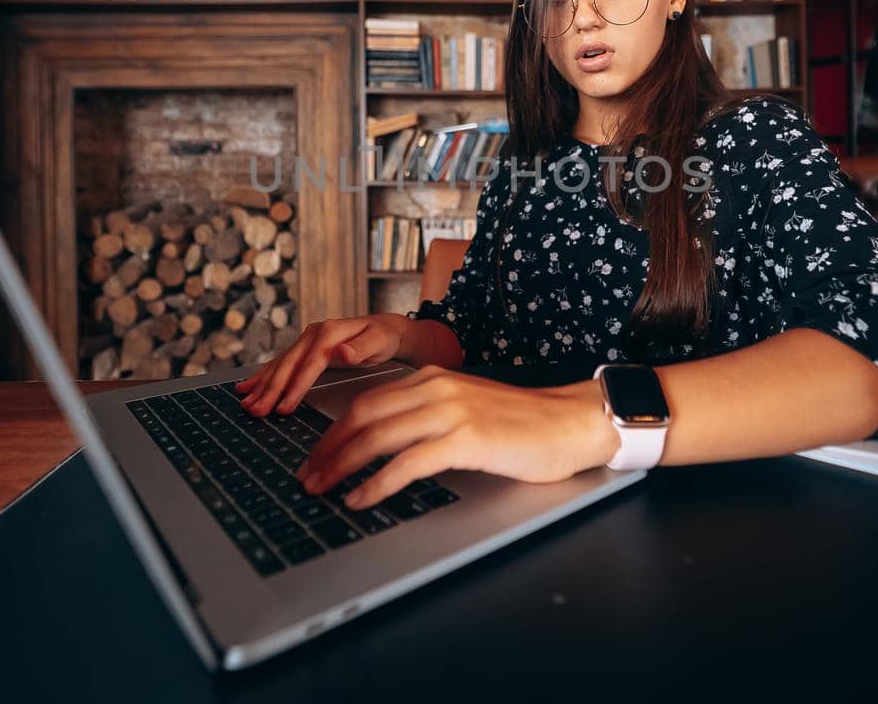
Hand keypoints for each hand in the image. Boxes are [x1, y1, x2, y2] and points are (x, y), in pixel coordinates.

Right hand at [235, 313, 411, 415]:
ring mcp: (305, 340)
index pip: (309, 364)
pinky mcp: (303, 348)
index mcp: (329, 333)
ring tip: (246, 404)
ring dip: (261, 385)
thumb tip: (343, 353)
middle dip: (270, 390)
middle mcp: (313, 334)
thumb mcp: (379, 341)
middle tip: (256, 411)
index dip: (295, 387)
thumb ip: (361, 348)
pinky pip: (279, 363)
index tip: (284, 407)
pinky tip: (247, 387)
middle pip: (288, 365)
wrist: (385, 328)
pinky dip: (262, 376)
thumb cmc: (383, 337)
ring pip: (279, 365)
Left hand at [293, 366, 621, 509]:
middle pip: (362, 416)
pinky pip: (408, 463)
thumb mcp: (467, 409)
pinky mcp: (466, 440)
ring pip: (377, 436)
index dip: (333, 431)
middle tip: (307, 477)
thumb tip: (387, 445)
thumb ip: (428, 417)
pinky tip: (361, 499)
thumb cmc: (523, 424)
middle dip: (327, 449)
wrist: (570, 422)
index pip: (366, 401)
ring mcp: (450, 412)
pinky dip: (377, 483)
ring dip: (341, 466)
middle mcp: (436, 389)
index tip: (316, 456)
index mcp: (432, 379)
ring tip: (322, 490)